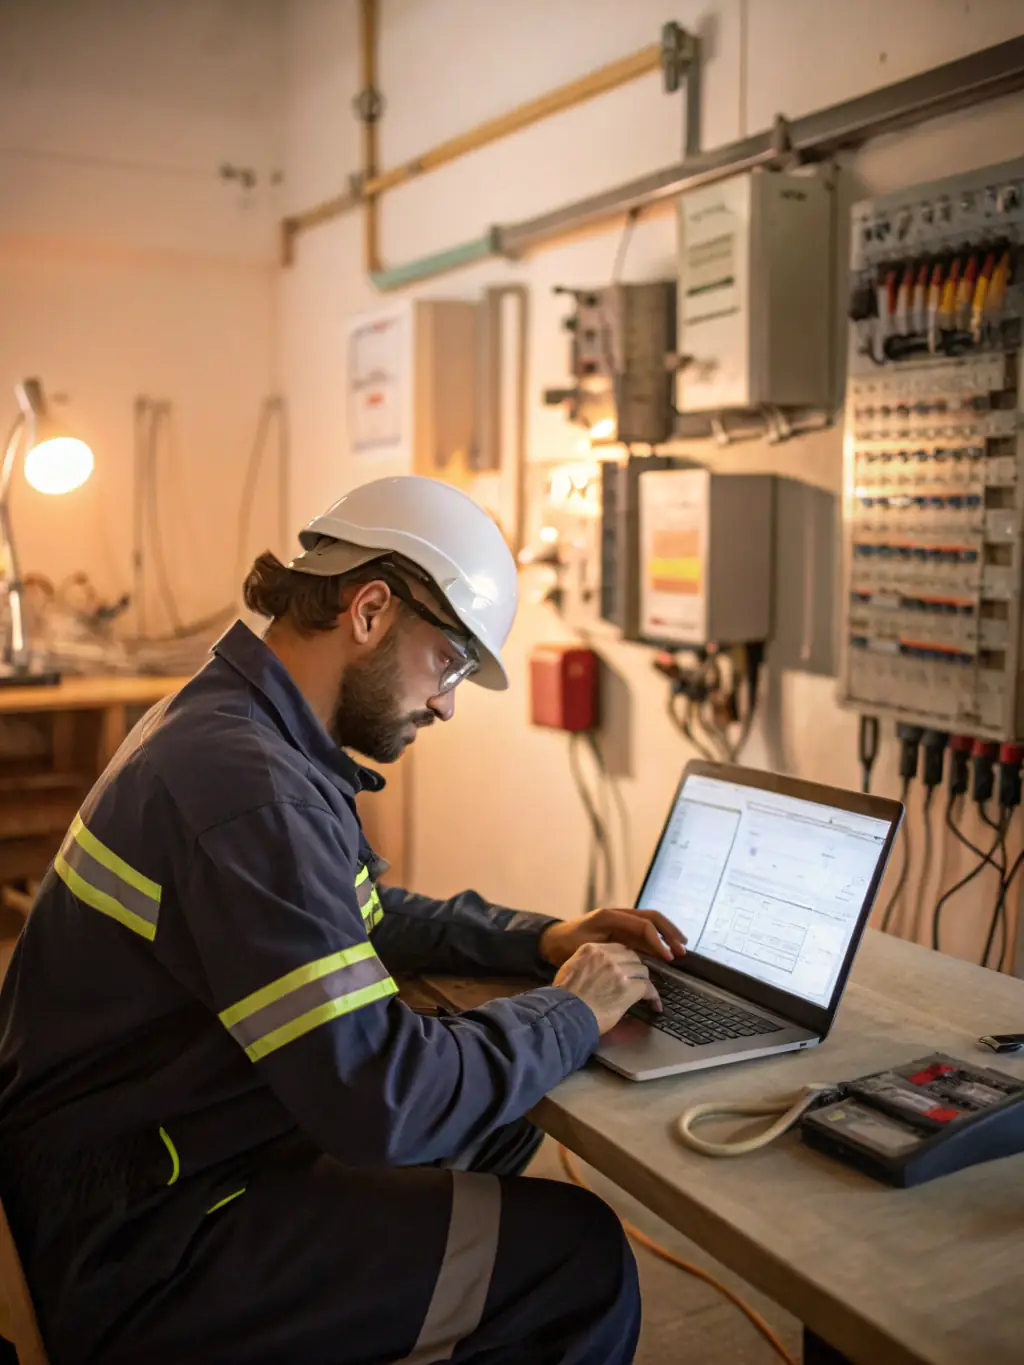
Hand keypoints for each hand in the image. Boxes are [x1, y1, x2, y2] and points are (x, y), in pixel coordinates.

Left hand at [538, 907, 686, 969]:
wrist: (551, 941)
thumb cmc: (566, 946)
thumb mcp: (586, 948)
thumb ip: (608, 952)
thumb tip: (633, 962)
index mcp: (610, 916)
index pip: (643, 925)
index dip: (658, 941)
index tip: (668, 957)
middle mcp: (618, 915)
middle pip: (652, 918)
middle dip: (669, 933)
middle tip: (682, 949)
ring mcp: (620, 921)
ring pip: (650, 923)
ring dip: (666, 934)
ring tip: (680, 948)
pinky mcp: (620, 929)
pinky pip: (643, 932)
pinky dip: (656, 940)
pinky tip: (665, 951)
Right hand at [553, 942, 660, 1034]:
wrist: (564, 1014)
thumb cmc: (563, 997)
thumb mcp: (570, 970)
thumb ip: (585, 964)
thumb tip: (595, 970)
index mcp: (591, 949)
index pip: (618, 948)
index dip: (625, 960)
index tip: (627, 969)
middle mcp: (606, 956)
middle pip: (633, 957)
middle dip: (636, 970)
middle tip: (637, 982)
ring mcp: (618, 971)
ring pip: (642, 971)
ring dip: (644, 983)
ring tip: (646, 994)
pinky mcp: (628, 988)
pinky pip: (648, 988)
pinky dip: (653, 997)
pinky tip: (654, 1005)